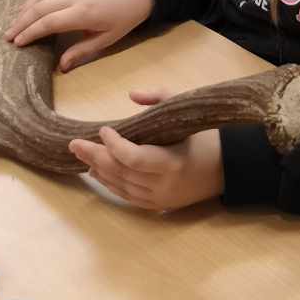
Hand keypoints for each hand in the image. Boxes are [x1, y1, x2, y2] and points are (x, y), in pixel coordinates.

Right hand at [5, 0, 153, 69]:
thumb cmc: (125, 17)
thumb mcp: (107, 39)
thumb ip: (82, 51)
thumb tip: (61, 67)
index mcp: (83, 13)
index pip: (48, 22)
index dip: (30, 32)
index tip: (17, 42)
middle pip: (39, 7)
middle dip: (21, 22)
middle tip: (8, 35)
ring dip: (24, 7)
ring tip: (15, 22)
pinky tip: (28, 3)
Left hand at [69, 90, 223, 208]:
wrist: (224, 169)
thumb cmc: (203, 135)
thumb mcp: (186, 110)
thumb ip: (160, 98)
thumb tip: (131, 95)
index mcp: (173, 163)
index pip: (134, 158)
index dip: (114, 145)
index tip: (104, 129)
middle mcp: (163, 185)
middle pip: (121, 172)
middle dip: (95, 156)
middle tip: (74, 144)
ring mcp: (159, 198)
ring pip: (120, 185)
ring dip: (99, 170)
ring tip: (81, 155)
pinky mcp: (156, 205)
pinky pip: (126, 196)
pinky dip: (109, 183)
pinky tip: (97, 171)